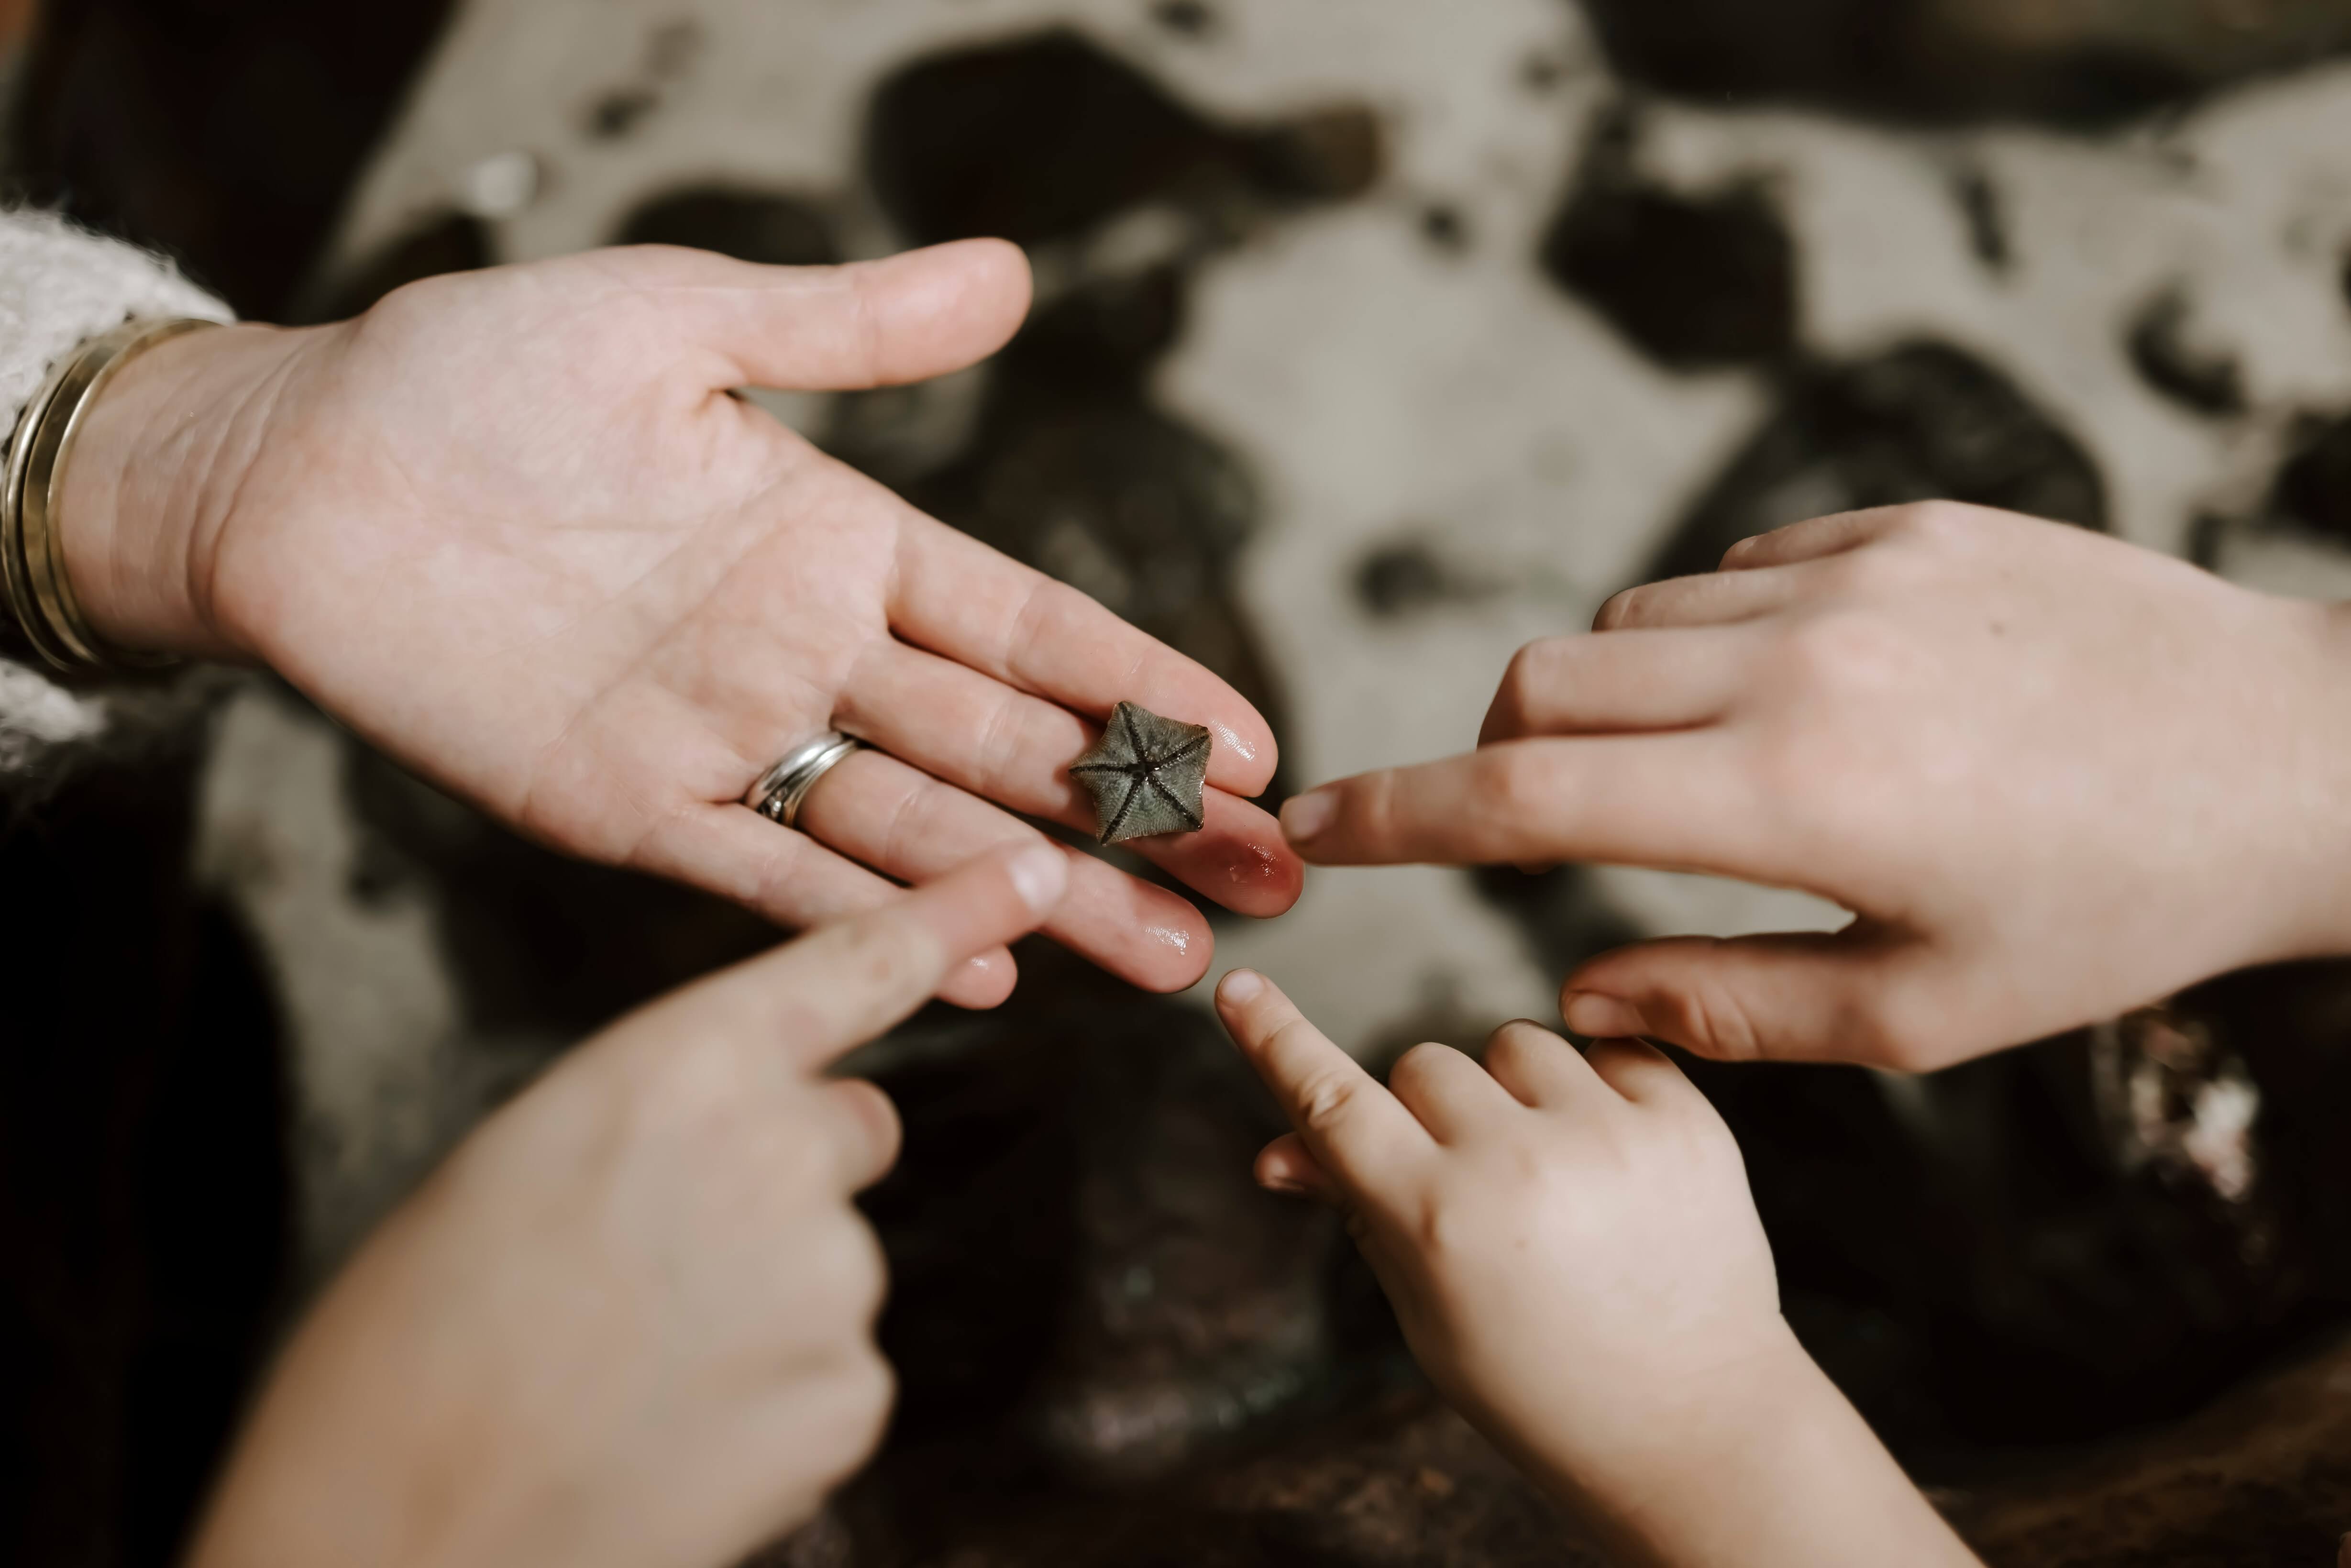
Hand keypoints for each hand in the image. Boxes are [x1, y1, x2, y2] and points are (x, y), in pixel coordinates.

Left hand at [60, 242, 1300, 1007]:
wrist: (294, 467)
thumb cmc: (475, 373)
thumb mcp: (679, 319)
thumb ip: (848, 326)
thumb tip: (1011, 276)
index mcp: (837, 539)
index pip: (1030, 629)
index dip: (1144, 688)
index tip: (1257, 745)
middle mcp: (805, 652)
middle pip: (1009, 751)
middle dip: (1145, 817)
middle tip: (1270, 879)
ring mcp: (726, 740)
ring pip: (920, 832)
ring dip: (1050, 892)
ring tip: (1175, 950)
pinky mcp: (626, 807)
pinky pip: (770, 877)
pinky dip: (870, 922)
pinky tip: (985, 964)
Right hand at [187, 843, 1068, 1567]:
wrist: (398, 1533)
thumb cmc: (420, 1338)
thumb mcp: (525, 1158)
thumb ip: (666, 1111)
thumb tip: (735, 1129)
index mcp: (681, 1066)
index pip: (854, 966)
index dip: (951, 913)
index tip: (1036, 874)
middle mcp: (783, 1151)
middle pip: (849, 1127)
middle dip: (785, 1174)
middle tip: (660, 1254)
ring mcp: (831, 1277)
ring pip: (832, 1256)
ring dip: (765, 1298)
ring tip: (634, 1359)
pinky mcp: (851, 1395)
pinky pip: (835, 1366)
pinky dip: (773, 1396)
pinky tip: (675, 1429)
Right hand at [1213, 969, 1981, 1567]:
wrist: (1695, 1427)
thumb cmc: (1543, 1385)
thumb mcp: (1428, 1312)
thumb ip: (1361, 1214)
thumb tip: (1280, 1151)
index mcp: (1439, 1220)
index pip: (1332, 1103)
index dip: (1277, 1041)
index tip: (1241, 990)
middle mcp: (1519, 1165)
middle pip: (1424, 1061)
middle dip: (1430, 1110)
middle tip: (1472, 1186)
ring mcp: (1610, 1138)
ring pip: (1514, 1041)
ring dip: (1514, 1091)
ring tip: (1551, 1175)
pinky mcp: (1687, 1123)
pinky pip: (1607, 1049)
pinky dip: (1598, 1089)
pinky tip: (1610, 1162)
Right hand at [1276, 503, 2350, 1068]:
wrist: (2290, 759)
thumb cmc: (2112, 913)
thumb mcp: (1923, 1010)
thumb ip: (1725, 1006)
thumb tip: (1581, 989)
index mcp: (1790, 799)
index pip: (1523, 800)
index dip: (1393, 816)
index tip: (1312, 827)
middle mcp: (1796, 664)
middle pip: (1540, 686)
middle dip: (1495, 759)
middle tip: (1542, 828)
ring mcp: (1850, 574)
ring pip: (1626, 621)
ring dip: (1606, 701)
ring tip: (1698, 774)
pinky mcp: (1902, 523)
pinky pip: (1732, 571)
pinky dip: (1708, 640)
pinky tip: (1797, 698)